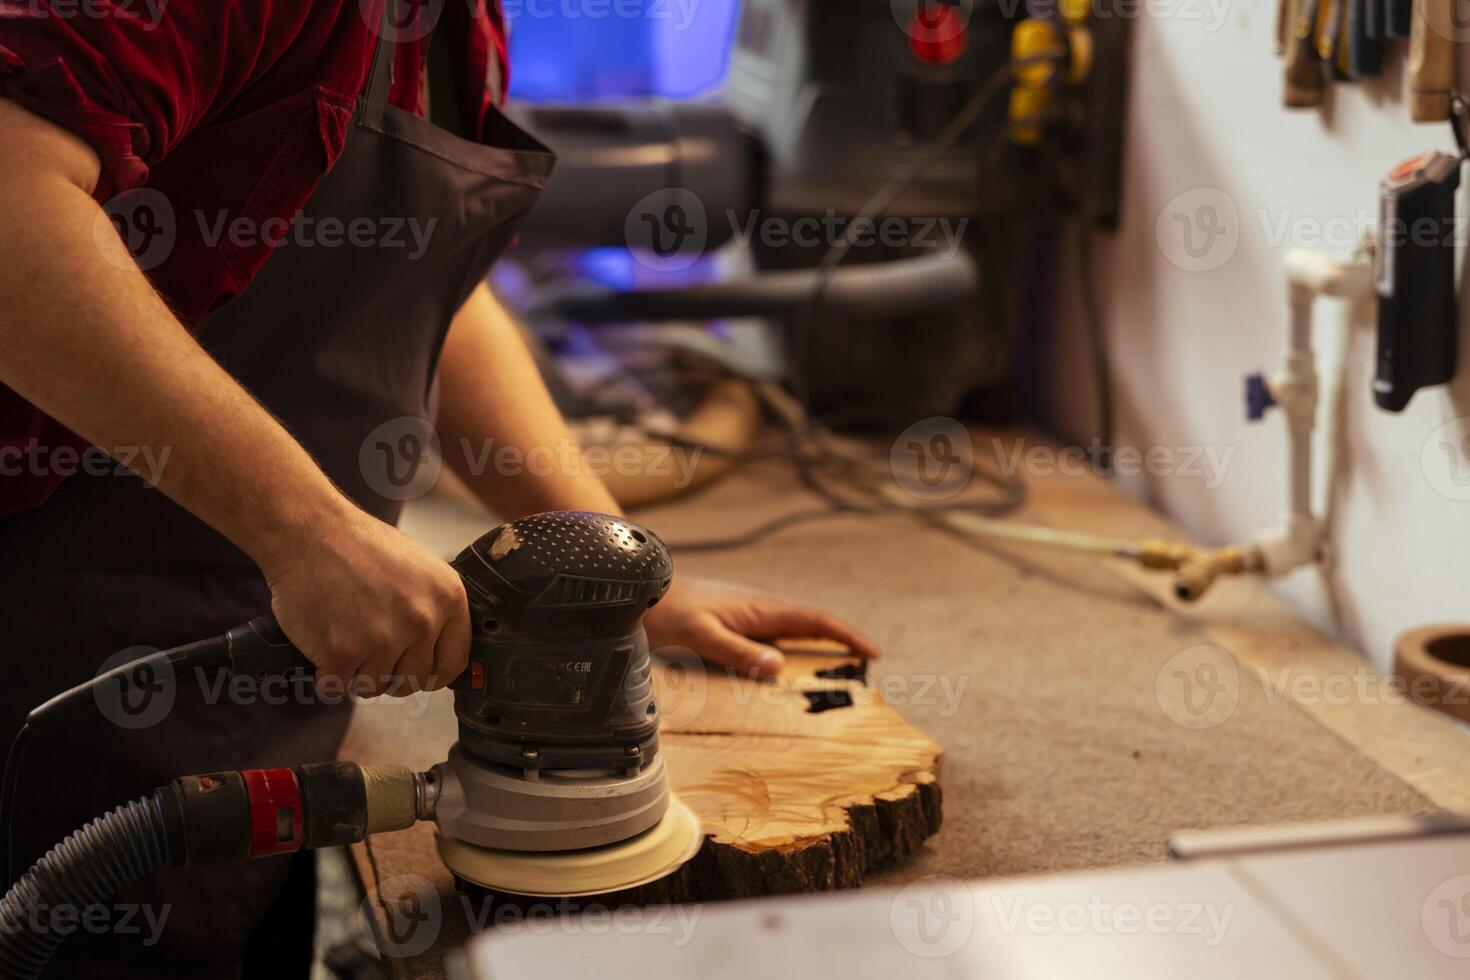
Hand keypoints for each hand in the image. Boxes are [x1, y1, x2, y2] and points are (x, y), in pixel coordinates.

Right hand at [260, 507, 470, 697]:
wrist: (309, 532)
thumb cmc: (359, 546)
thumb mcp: (420, 568)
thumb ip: (434, 609)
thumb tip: (437, 651)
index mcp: (448, 599)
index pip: (453, 664)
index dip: (431, 673)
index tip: (415, 671)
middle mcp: (422, 621)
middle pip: (412, 681)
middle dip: (389, 673)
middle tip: (367, 649)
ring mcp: (383, 640)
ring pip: (373, 687)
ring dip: (355, 673)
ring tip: (343, 637)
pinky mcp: (342, 653)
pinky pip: (336, 687)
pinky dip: (324, 675)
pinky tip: (322, 647)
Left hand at [644, 577, 877, 678]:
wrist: (643, 591)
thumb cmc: (669, 612)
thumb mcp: (702, 635)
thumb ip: (738, 651)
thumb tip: (779, 667)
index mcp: (761, 609)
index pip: (816, 620)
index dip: (847, 636)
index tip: (872, 653)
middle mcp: (761, 610)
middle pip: (811, 627)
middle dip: (840, 647)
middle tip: (861, 674)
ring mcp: (749, 616)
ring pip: (793, 635)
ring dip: (815, 652)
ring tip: (831, 681)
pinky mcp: (736, 624)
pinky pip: (773, 640)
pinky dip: (789, 656)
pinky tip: (784, 676)